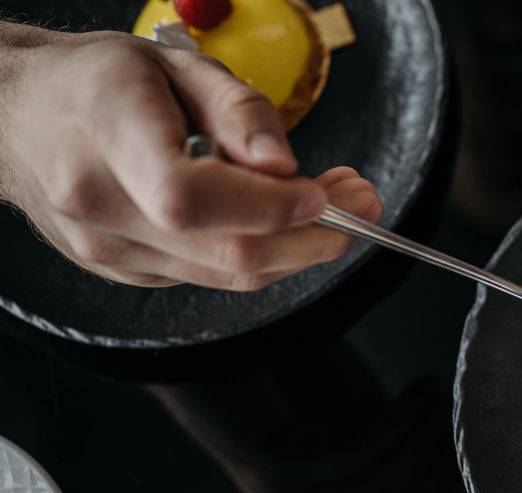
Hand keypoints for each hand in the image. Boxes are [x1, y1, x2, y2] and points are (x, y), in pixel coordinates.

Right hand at [0, 24, 380, 290]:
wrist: (13, 115)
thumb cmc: (95, 81)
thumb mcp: (172, 64)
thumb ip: (237, 110)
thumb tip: (286, 167)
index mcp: (105, 133)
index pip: (191, 197)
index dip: (269, 208)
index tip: (324, 192)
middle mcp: (97, 202)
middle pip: (224, 253)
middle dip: (313, 237)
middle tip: (364, 202)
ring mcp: (107, 249)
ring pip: (227, 276)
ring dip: (299, 248)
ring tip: (338, 204)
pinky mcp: (124, 272)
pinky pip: (211, 274)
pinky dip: (261, 253)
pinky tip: (281, 217)